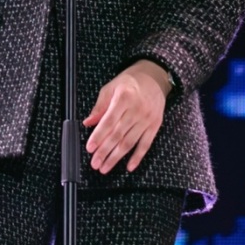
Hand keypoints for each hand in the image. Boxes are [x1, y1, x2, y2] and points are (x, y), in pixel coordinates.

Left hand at [83, 60, 170, 174]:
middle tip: (95, 163)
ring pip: (130, 143)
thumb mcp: (111, 87)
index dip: (98, 136)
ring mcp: (147, 119)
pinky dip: (137, 157)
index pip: (109, 121)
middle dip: (105, 151)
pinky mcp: (155, 126)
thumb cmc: (130, 81)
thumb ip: (100, 106)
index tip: (90, 148)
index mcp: (124, 98)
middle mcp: (136, 109)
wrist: (154, 77)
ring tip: (105, 167)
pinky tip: (128, 166)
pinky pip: (146, 145)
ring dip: (116, 157)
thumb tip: (88, 122)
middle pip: (118, 135)